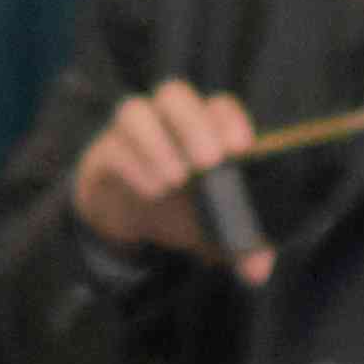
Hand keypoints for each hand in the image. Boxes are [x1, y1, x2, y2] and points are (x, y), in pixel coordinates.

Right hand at [69, 80, 268, 277]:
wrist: (125, 213)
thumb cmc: (178, 207)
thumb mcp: (212, 228)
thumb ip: (238, 246)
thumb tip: (259, 270)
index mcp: (202, 127)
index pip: (218, 105)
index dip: (230, 119)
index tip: (241, 148)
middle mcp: (165, 119)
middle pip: (174, 94)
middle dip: (193, 125)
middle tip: (209, 161)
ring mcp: (130, 132)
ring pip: (135, 110)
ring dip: (156, 143)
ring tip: (175, 179)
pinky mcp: (104, 152)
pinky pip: (113, 147)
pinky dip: (133, 166)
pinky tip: (153, 190)